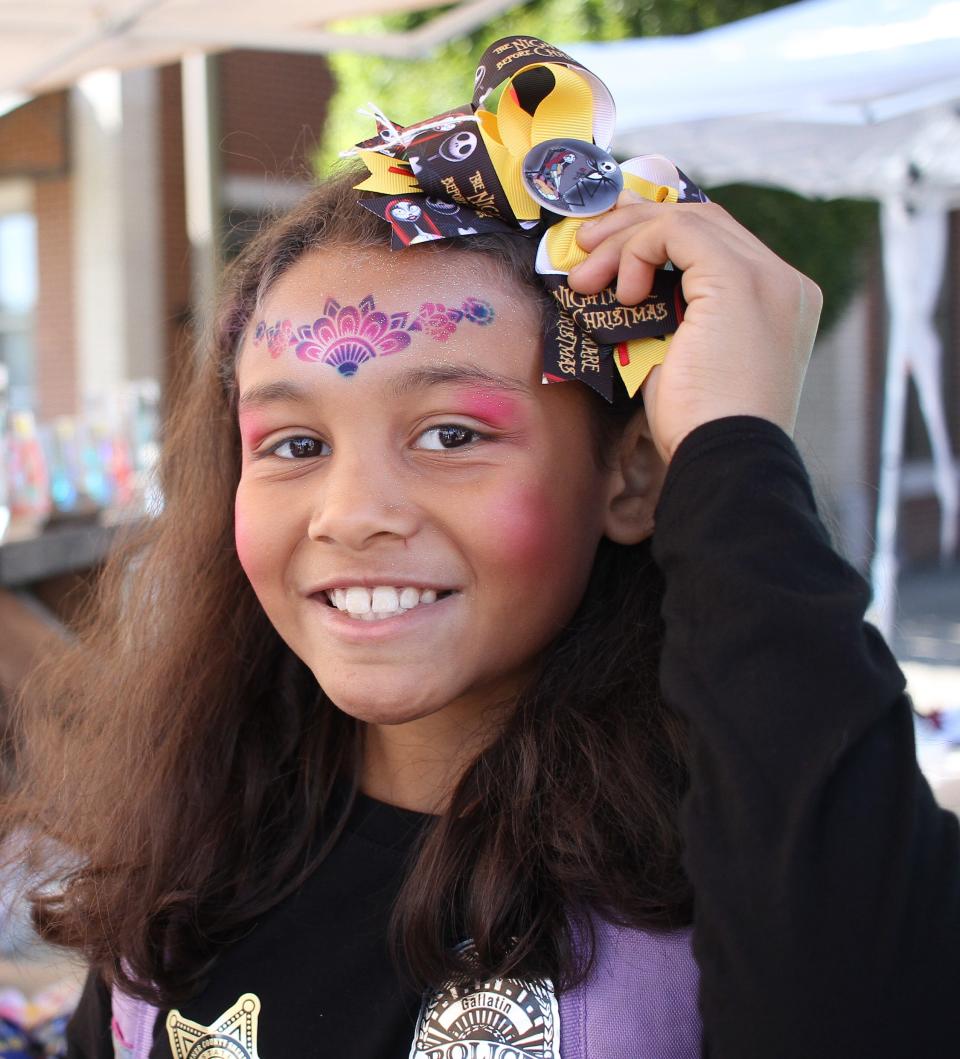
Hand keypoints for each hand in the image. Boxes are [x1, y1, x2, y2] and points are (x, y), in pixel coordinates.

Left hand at [568, 191, 822, 464]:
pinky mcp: (739, 280)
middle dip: (635, 225)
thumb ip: (662, 317)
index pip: (715, 243)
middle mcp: (783, 283)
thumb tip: (619, 289)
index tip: (608, 249)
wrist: (724, 462)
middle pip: (704, 221)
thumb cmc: (697, 428)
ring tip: (584, 276)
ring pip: (688, 220)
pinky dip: (637, 250)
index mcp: (776, 303)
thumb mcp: (676, 358)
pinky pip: (677, 233)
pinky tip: (621, 292)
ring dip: (625, 240)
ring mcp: (767, 277)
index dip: (658, 234)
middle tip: (585, 246)